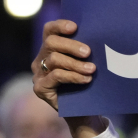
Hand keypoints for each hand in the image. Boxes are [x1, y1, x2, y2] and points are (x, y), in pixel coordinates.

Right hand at [31, 19, 106, 137]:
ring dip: (76, 64)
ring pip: (54, 59)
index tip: (75, 27)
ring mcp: (38, 74)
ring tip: (92, 69)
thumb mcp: (86, 63)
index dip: (60, 25)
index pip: (49, 30)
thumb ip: (84, 51)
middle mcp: (40, 59)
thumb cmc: (87, 84)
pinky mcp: (40, 88)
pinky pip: (56, 76)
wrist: (85, 112)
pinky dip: (73, 76)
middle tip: (88, 52)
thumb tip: (99, 35)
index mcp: (50, 49)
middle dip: (71, 45)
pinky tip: (86, 79)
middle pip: (51, 43)